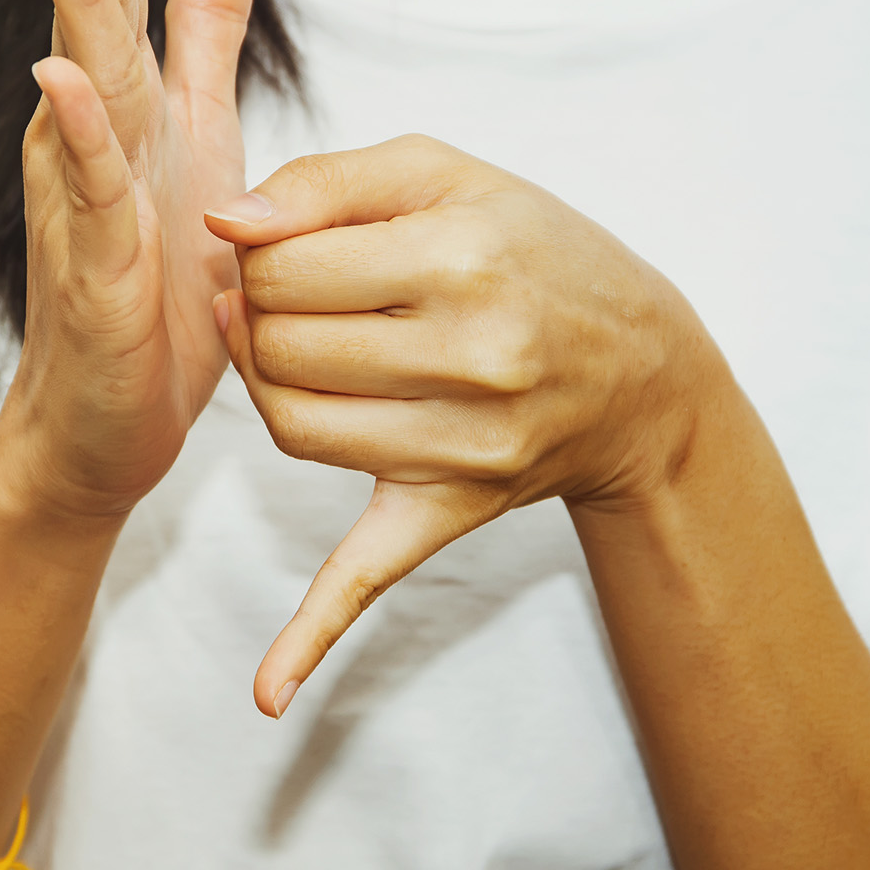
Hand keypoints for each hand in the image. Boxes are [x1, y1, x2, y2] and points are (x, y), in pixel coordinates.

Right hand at [0, 0, 253, 525]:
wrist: (109, 429)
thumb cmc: (153, 293)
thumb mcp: (194, 142)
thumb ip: (201, 33)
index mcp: (130, 113)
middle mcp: (97, 148)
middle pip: (91, 18)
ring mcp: (89, 210)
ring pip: (85, 92)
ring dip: (72, 6)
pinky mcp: (96, 278)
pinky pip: (92, 201)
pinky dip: (81, 142)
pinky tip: (60, 82)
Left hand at [206, 135, 728, 714]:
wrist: (641, 370)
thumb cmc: (534, 253)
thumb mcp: (449, 174)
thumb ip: (330, 181)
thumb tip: (228, 229)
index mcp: (464, 258)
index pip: (287, 269)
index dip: (256, 257)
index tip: (270, 252)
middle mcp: (471, 358)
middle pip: (282, 344)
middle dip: (257, 313)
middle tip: (277, 299)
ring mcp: (462, 447)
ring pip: (291, 425)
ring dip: (264, 384)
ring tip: (286, 352)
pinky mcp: (449, 512)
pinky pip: (367, 582)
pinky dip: (310, 641)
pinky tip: (268, 695)